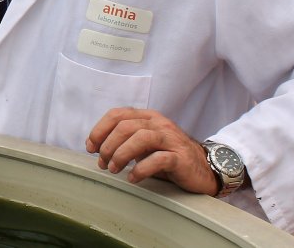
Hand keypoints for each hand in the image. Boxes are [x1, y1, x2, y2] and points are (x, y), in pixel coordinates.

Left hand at [85, 107, 217, 194]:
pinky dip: (141, 169)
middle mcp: (159, 124)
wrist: (203, 168)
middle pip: (126, 126)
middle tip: (102, 163)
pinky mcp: (180, 157)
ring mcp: (171, 139)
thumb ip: (124, 140)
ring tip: (114, 169)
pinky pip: (158, 159)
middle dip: (108, 145)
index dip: (99, 130)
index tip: (90, 147)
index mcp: (147, 117)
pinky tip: (133, 178)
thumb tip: (97, 147)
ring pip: (141, 137)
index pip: (117, 114)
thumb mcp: (144, 144)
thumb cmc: (168, 156)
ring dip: (121, 154)